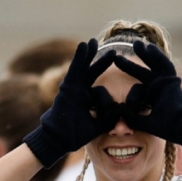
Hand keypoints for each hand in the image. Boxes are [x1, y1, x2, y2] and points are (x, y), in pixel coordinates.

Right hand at [24, 39, 119, 166]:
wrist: (60, 139)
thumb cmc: (75, 135)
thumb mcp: (97, 126)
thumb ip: (109, 119)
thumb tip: (122, 114)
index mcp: (87, 101)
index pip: (101, 90)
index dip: (110, 95)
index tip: (119, 90)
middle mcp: (80, 92)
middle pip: (92, 73)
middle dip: (102, 62)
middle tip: (113, 51)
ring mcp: (74, 88)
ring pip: (83, 68)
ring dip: (89, 54)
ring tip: (94, 41)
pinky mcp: (68, 86)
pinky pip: (75, 69)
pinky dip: (79, 57)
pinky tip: (83, 45)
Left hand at [112, 41, 181, 153]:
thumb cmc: (168, 128)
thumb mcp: (145, 123)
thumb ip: (132, 118)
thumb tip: (118, 110)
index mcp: (153, 100)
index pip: (137, 88)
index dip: (125, 91)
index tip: (114, 83)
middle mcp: (159, 90)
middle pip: (143, 74)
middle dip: (130, 66)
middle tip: (116, 57)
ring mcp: (166, 84)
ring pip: (154, 66)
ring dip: (145, 55)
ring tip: (136, 44)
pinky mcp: (172, 81)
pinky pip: (164, 65)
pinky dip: (158, 56)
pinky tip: (149, 47)